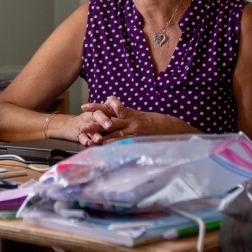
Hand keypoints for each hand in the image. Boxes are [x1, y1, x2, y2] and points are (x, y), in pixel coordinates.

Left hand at [79, 95, 198, 142]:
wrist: (170, 126)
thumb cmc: (154, 122)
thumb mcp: (138, 116)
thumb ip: (126, 117)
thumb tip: (114, 119)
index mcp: (128, 112)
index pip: (109, 108)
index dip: (96, 107)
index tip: (84, 106)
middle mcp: (128, 118)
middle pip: (107, 119)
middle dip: (93, 122)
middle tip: (81, 125)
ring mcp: (132, 128)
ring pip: (113, 130)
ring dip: (99, 134)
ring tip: (87, 137)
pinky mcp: (137, 136)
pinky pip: (122, 139)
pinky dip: (112, 142)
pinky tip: (103, 145)